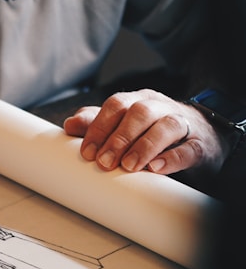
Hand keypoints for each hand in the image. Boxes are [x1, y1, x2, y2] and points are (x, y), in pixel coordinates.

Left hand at [63, 89, 229, 174]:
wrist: (200, 137)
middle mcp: (160, 107)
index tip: (87, 152)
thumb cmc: (151, 131)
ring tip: (128, 166)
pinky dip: (172, 158)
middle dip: (119, 138)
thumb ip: (96, 123)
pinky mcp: (200, 144)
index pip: (116, 105)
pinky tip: (156, 168)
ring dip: (144, 146)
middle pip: (139, 113)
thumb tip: (69, 125)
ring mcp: (183, 124)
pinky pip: (189, 148)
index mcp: (137, 101)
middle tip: (104, 162)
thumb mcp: (123, 125)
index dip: (99, 127)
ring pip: (166, 126)